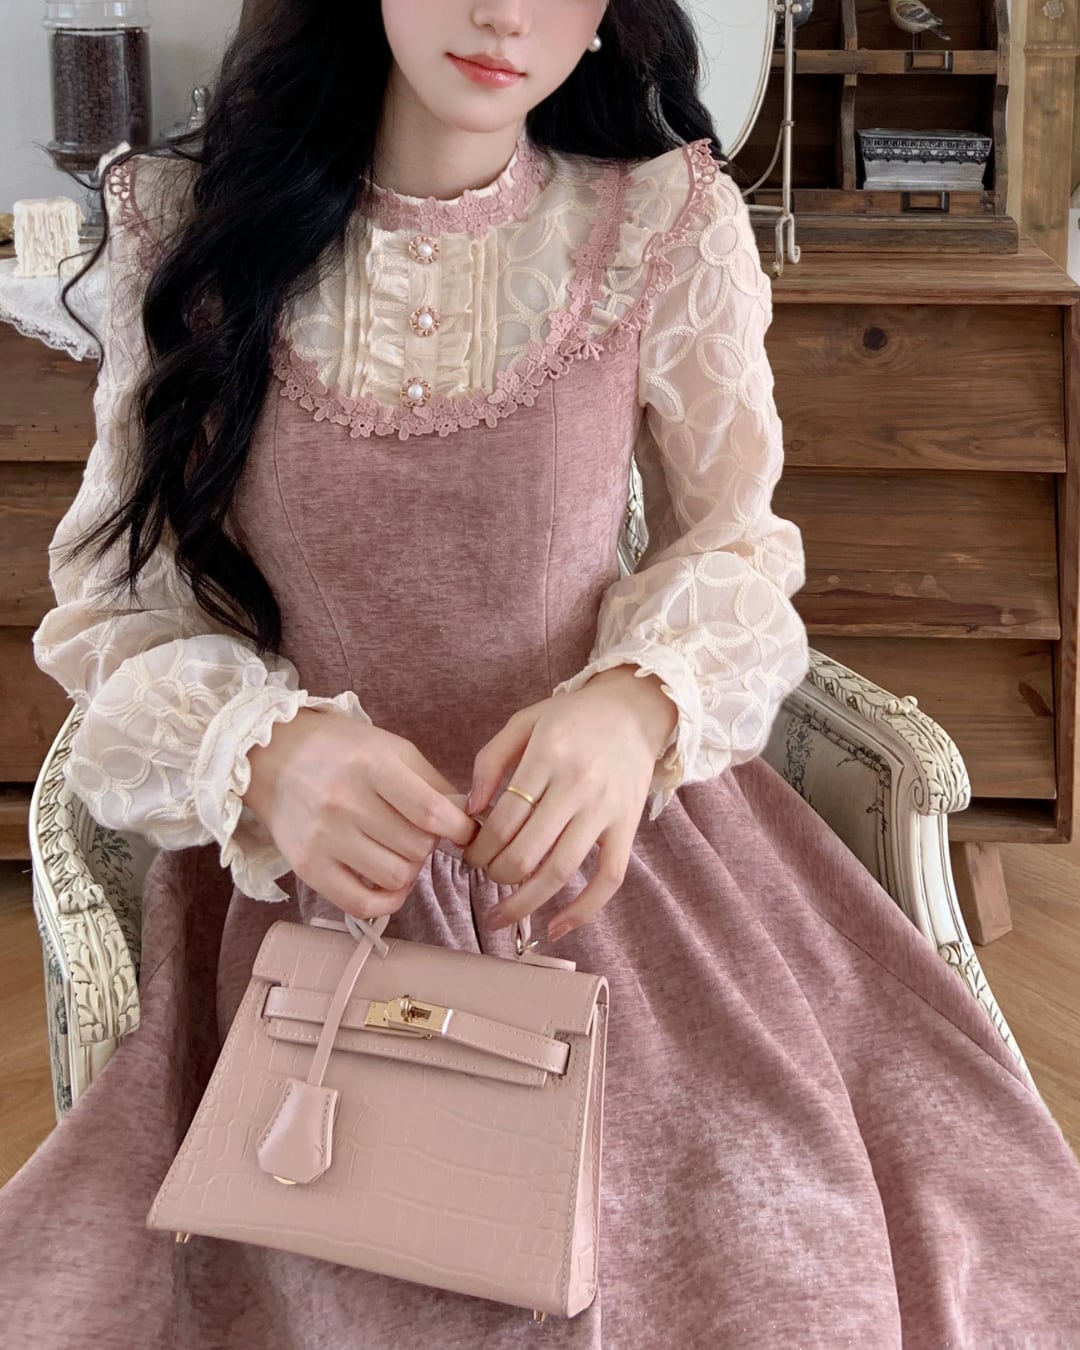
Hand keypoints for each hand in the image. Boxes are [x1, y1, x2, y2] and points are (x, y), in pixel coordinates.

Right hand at [243, 708, 479, 920]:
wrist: (275, 757)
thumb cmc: (343, 751)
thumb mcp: (393, 750)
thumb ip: (434, 784)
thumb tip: (469, 819)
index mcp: (372, 766)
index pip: (430, 813)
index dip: (459, 828)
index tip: (464, 830)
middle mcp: (344, 803)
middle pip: (417, 848)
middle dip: (430, 843)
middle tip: (418, 831)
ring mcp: (323, 838)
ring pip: (396, 877)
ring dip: (410, 869)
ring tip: (399, 850)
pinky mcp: (307, 867)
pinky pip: (361, 905)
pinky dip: (387, 900)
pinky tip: (389, 882)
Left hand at [461, 666, 676, 940]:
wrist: (634, 708)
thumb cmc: (573, 716)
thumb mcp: (524, 722)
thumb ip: (490, 760)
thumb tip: (470, 809)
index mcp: (547, 757)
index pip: (502, 820)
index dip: (477, 848)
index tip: (468, 854)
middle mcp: (578, 785)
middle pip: (526, 853)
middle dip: (494, 874)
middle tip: (483, 874)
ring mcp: (606, 810)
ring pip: (560, 872)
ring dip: (524, 903)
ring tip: (501, 916)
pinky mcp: (628, 827)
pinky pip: (608, 879)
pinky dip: (583, 910)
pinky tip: (555, 927)